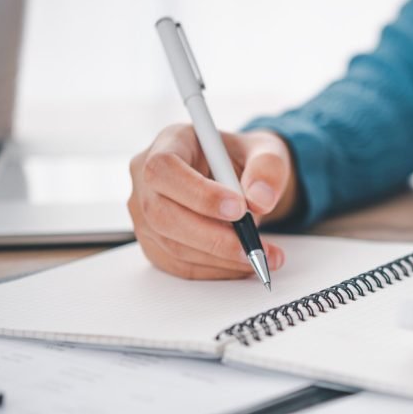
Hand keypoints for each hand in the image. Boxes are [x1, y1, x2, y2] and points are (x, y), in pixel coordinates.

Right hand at [128, 124, 299, 278]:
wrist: (240, 179)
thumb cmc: (245, 160)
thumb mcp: (265, 151)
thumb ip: (267, 168)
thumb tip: (260, 200)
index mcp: (169, 143)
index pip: (165, 168)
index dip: (199, 193)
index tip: (239, 209)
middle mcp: (146, 179)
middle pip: (162, 214)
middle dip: (212, 237)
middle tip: (254, 247)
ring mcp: (145, 214)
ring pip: (172, 245)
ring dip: (220, 258)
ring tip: (261, 257)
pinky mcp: (155, 243)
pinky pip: (180, 265)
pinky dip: (215, 270)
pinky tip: (242, 265)